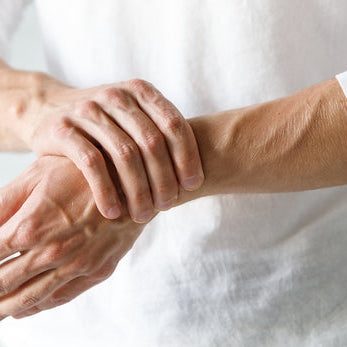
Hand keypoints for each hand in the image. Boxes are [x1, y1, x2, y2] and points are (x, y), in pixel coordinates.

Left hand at [0, 156, 144, 319]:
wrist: (133, 179)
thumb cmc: (84, 172)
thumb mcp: (37, 175)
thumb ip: (3, 203)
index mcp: (30, 227)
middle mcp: (52, 254)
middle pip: (2, 284)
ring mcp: (77, 266)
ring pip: (30, 298)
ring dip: (3, 307)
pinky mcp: (97, 270)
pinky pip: (61, 297)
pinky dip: (37, 307)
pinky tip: (23, 309)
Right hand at [16, 74, 203, 221]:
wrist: (51, 110)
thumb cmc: (105, 124)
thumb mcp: (133, 120)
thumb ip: (160, 136)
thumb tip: (193, 178)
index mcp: (140, 91)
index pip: (174, 124)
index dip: (188, 157)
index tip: (192, 185)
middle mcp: (116, 96)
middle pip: (151, 142)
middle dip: (164, 179)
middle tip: (167, 206)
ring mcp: (88, 110)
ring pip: (124, 155)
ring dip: (138, 191)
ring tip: (143, 214)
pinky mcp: (63, 129)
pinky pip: (92, 164)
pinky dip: (106, 191)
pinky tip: (113, 212)